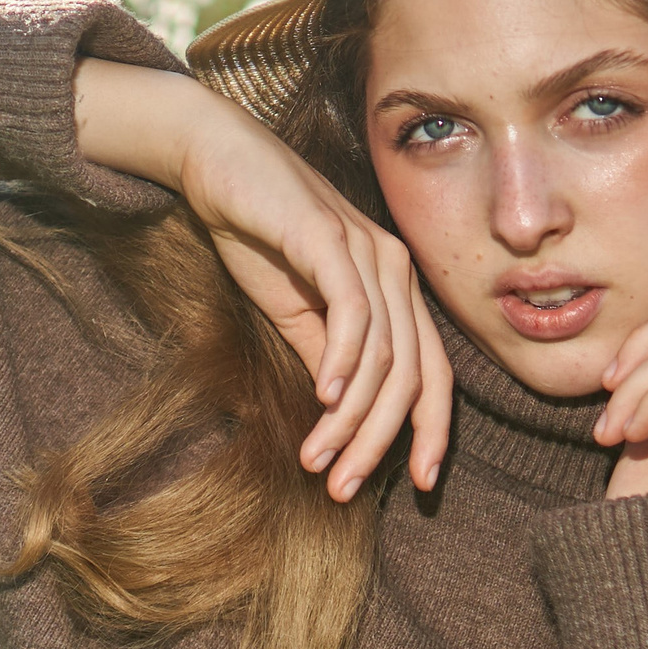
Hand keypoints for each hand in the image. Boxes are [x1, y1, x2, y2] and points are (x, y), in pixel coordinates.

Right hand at [74, 59, 451, 498]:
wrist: (216, 159)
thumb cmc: (257, 229)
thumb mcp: (294, 308)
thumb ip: (326, 353)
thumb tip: (345, 412)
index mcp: (394, 287)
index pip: (431, 372)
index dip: (430, 430)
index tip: (415, 483)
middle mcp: (394, 269)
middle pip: (411, 375)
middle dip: (380, 442)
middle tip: (340, 489)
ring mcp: (368, 250)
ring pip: (383, 355)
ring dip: (351, 418)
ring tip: (317, 460)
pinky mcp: (329, 238)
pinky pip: (353, 311)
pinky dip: (344, 362)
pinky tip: (323, 399)